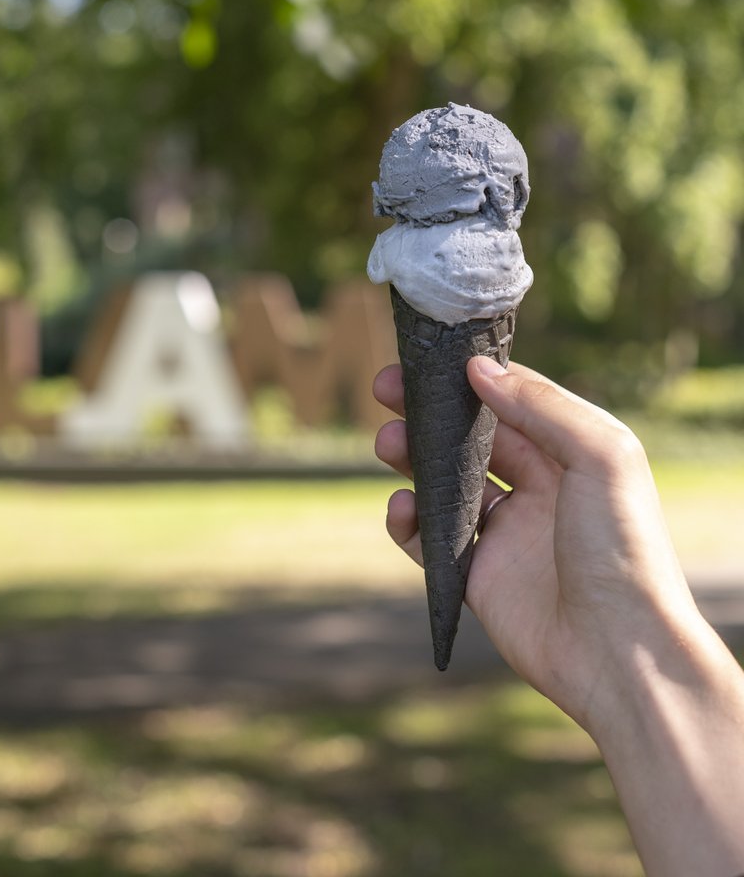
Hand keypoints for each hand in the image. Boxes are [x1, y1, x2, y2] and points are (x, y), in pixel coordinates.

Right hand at [374, 356, 698, 734]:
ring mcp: (507, 534)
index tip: (429, 359)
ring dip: (412, 458)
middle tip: (386, 390)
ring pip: (445, 483)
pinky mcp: (479, 578)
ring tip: (386, 444)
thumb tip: (480, 370)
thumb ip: (542, 407)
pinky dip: (408, 521)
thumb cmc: (624, 549)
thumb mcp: (601, 457)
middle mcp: (540, 489)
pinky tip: (400, 507)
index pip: (514, 400)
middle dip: (430, 412)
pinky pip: (431, 540)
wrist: (619, 651)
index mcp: (573, 455)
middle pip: (471, 438)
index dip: (471, 378)